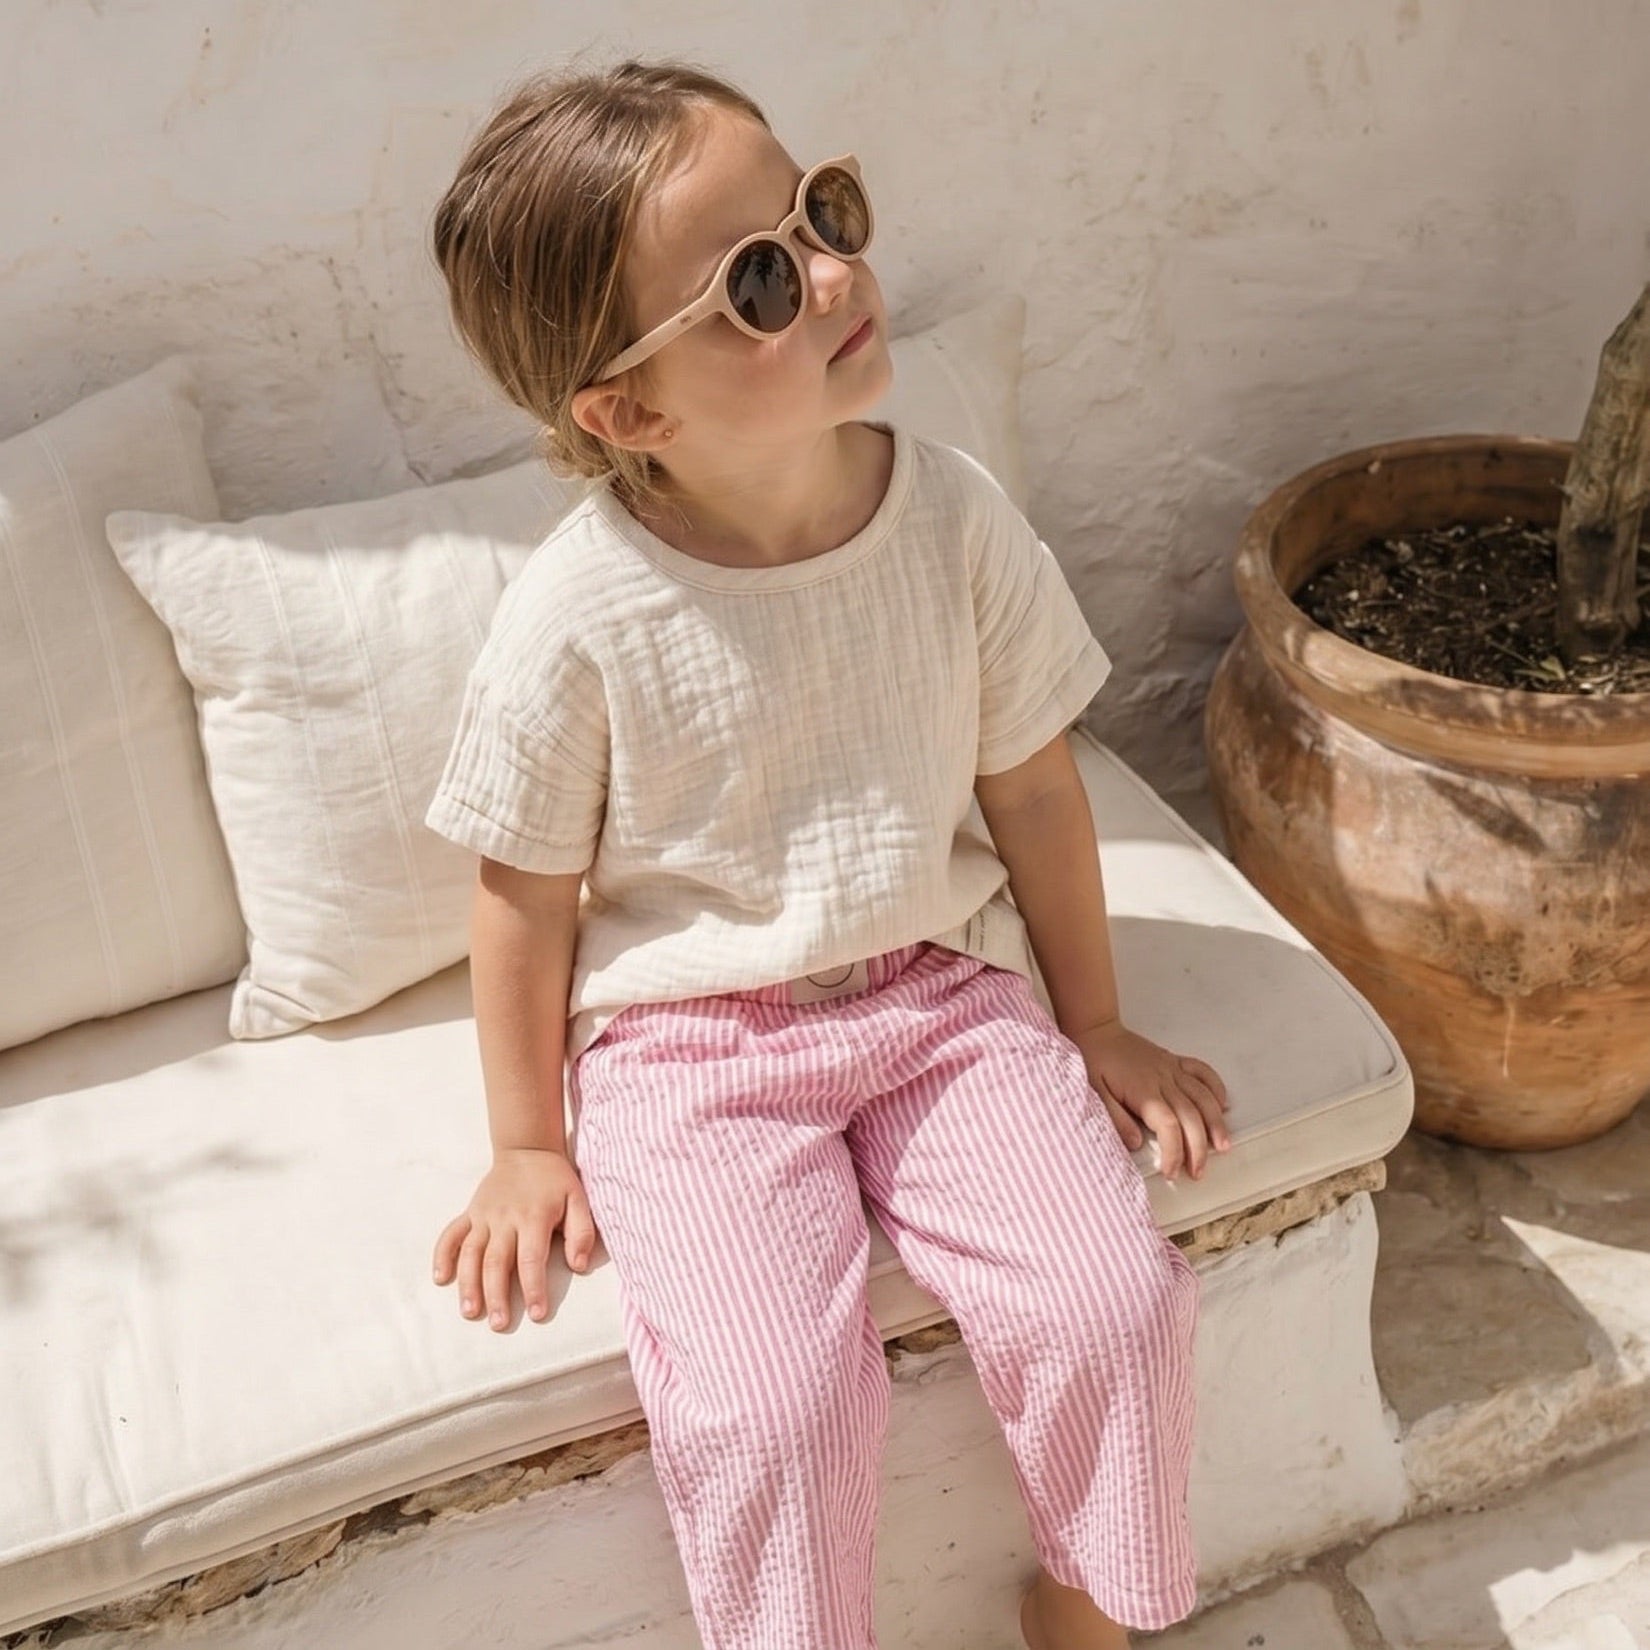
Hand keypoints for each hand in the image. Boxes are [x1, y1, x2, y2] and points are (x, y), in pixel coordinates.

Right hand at [432, 1148, 597, 1330]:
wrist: (527, 1149)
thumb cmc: (555, 1180)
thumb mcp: (578, 1199)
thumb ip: (582, 1232)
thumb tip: (578, 1265)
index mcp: (533, 1217)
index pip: (531, 1259)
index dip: (534, 1288)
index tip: (536, 1314)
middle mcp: (504, 1218)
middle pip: (496, 1261)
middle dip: (497, 1295)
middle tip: (499, 1324)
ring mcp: (483, 1216)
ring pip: (471, 1253)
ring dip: (468, 1283)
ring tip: (470, 1311)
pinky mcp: (470, 1213)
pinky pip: (452, 1234)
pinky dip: (443, 1255)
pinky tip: (440, 1277)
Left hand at [1069, 1020, 1230, 1182]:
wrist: (1096, 1029)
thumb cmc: (1093, 1060)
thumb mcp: (1094, 1092)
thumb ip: (1116, 1118)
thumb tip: (1135, 1143)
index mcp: (1143, 1090)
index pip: (1168, 1126)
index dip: (1174, 1152)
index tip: (1171, 1171)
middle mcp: (1163, 1079)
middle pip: (1191, 1117)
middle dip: (1199, 1148)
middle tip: (1198, 1171)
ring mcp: (1172, 1069)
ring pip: (1203, 1097)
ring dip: (1216, 1123)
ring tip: (1223, 1146)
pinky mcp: (1175, 1061)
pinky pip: (1203, 1072)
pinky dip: (1216, 1088)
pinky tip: (1222, 1105)